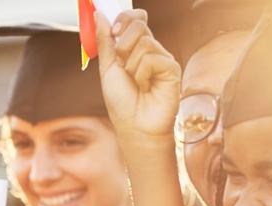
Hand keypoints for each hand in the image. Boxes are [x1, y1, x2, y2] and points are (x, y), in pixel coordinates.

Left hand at [96, 10, 180, 142]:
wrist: (134, 126)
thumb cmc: (122, 101)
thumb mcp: (108, 68)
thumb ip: (105, 41)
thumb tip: (99, 14)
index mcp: (135, 47)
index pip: (136, 18)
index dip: (125, 18)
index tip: (115, 30)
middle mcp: (151, 49)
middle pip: (139, 24)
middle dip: (123, 44)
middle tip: (122, 65)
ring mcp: (163, 58)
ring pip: (144, 42)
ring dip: (131, 66)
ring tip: (135, 82)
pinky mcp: (172, 68)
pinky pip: (152, 58)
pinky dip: (142, 74)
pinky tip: (146, 87)